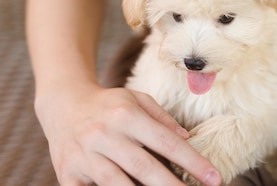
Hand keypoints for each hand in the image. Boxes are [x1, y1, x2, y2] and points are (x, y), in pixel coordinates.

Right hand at [35, 82, 221, 185]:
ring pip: (117, 184)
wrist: (63, 105)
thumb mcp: (137, 100)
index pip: (166, 142)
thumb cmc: (109, 105)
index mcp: (126, 115)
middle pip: (144, 168)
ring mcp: (84, 156)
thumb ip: (162, 118)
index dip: (192, 162)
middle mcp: (105, 135)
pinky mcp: (67, 174)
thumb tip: (187, 138)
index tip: (214, 177)